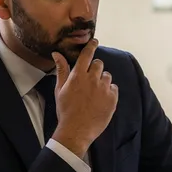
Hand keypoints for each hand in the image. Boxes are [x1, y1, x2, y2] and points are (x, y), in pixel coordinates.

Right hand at [52, 38, 117, 157]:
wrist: (77, 130)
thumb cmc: (65, 110)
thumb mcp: (60, 89)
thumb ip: (61, 70)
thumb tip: (57, 53)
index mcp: (78, 75)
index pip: (87, 55)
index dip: (92, 46)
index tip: (95, 41)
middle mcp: (93, 79)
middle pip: (99, 64)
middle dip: (95, 68)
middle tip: (90, 79)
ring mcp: (104, 89)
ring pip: (107, 76)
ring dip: (102, 80)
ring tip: (95, 92)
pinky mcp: (113, 98)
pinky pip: (114, 88)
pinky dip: (109, 91)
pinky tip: (101, 99)